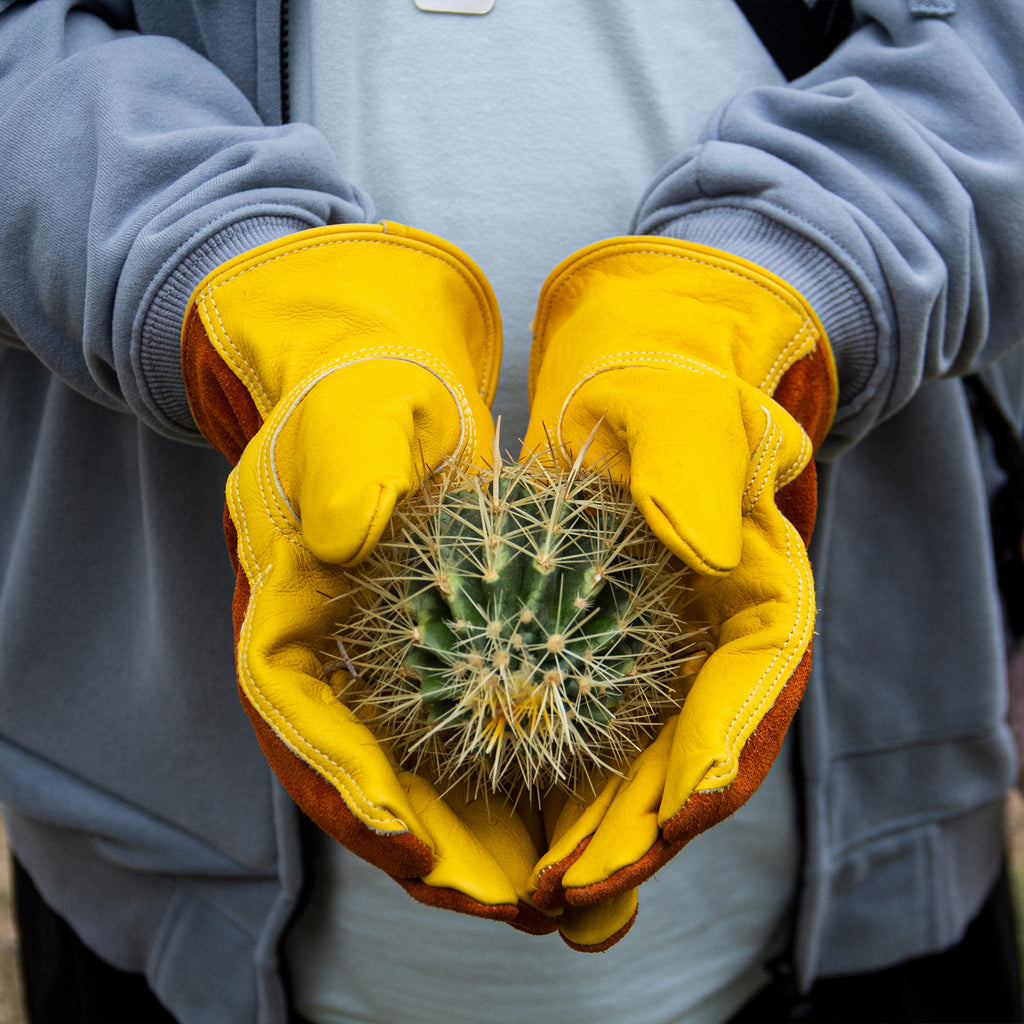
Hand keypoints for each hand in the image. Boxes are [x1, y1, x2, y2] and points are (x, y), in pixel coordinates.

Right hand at [182, 222, 555, 934]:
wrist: (381, 365)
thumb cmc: (359, 381)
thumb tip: (344, 536)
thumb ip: (343, 458)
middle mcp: (338, 653)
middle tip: (528, 902)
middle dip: (445, 852)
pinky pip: (489, 724)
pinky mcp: (452, 644)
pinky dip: (538, 769)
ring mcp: (397, 655)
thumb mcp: (352, 404)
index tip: (417, 854)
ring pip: (437, 769)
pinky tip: (607, 800)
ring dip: (500, 834)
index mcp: (291, 608)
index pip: (301, 724)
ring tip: (580, 890)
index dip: (355, 798)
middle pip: (375, 779)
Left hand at [520, 237, 835, 947]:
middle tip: (564, 890)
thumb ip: (703, 463)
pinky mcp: (594, 659)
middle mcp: (712, 654)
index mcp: (763, 606)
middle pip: (684, 768)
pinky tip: (477, 812)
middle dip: (629, 840)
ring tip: (517, 888)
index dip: (702, 777)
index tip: (653, 828)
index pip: (747, 706)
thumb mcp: (690, 406)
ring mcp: (655, 665)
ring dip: (578, 835)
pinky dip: (532, 780)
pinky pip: (569, 735)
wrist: (627, 388)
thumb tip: (704, 547)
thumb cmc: (667, 390)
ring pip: (626, 771)